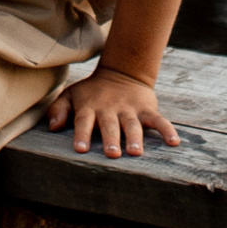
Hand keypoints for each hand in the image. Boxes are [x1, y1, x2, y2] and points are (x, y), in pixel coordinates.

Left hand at [45, 67, 178, 156]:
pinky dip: (167, 129)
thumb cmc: (91, 92)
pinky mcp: (146, 109)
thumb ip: (58, 109)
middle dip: (110, 139)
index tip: (80, 149)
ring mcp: (129, 109)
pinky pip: (158, 120)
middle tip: (112, 154)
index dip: (82, 134)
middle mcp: (109, 109)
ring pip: (132, 124)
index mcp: (90, 107)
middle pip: (109, 125)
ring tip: (135, 152)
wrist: (121, 73)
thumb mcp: (71, 95)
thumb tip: (52, 127)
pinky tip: (174, 142)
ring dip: (134, 138)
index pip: (83, 121)